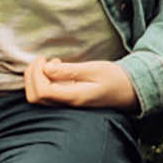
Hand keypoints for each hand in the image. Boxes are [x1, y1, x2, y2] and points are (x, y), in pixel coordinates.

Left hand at [23, 57, 138, 110]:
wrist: (131, 91)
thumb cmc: (116, 79)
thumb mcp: (94, 69)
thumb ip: (69, 70)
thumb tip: (46, 68)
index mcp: (74, 97)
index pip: (42, 92)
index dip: (36, 74)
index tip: (44, 58)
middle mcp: (68, 104)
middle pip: (35, 98)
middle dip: (31, 77)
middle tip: (42, 60)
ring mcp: (68, 104)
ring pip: (39, 97)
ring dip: (37, 79)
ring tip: (50, 63)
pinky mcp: (69, 101)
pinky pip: (47, 95)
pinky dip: (44, 81)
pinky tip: (56, 70)